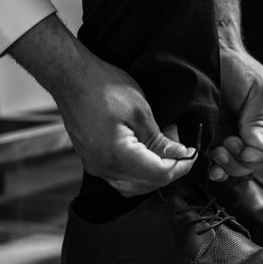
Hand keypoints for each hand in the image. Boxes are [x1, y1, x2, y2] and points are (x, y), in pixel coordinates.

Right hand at [8, 15, 196, 196]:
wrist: (71, 78)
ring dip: (154, 172)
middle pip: (148, 183)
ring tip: (164, 146)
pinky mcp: (92, 161)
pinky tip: (147, 152)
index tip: (192, 153)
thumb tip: (180, 155)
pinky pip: (121, 178)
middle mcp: (104, 168)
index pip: (159, 174)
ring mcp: (95, 167)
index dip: (181, 166)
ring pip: (134, 185)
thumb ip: (161, 140)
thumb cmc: (103, 87)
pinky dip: (139, 171)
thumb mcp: (140, 111)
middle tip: (179, 145)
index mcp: (118, 155)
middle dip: (170, 168)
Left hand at [208, 0, 262, 180]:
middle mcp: (257, 132)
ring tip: (217, 152)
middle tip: (228, 144)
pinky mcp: (215, 139)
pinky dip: (217, 169)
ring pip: (239, 166)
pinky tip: (212, 167)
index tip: (248, 150)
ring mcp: (235, 137)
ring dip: (229, 165)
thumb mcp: (257, 90)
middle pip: (259, 162)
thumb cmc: (238, 67)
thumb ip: (258, 120)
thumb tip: (261, 148)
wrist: (208, 56)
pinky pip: (220, 163)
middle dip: (244, 160)